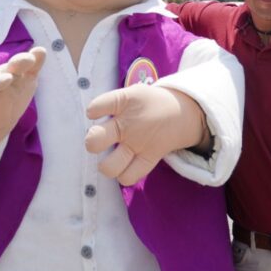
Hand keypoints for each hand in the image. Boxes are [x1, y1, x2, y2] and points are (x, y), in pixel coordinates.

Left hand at [85, 84, 207, 185]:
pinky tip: (124, 165)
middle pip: (95, 140)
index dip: (92, 111)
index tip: (95, 113)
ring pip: (109, 166)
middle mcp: (129, 124)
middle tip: (98, 140)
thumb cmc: (148, 104)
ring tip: (110, 158)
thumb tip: (88, 121)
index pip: (96, 106)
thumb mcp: (132, 93)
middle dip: (91, 142)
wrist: (182, 112)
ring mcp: (139, 143)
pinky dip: (123, 174)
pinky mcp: (149, 159)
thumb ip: (110, 104)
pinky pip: (128, 177)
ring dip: (105, 164)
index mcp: (124, 101)